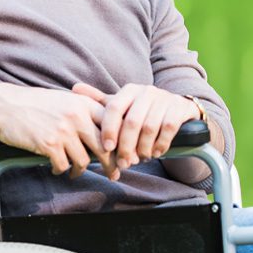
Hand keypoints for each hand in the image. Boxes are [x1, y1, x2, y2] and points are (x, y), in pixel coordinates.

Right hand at [0, 84, 118, 179]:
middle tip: (114, 174)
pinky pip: (63, 166)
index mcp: (84, 104)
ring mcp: (63, 131)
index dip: (122, 143)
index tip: (124, 155)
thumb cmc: (36, 104)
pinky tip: (57, 170)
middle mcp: (77, 117)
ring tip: (75, 172)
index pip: (113, 126)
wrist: (6, 106)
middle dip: (111, 165)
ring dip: (80, 170)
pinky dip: (61, 171)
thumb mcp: (65, 99)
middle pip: (104, 147)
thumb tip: (107, 131)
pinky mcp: (49, 144)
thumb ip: (85, 111)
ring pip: (84, 161)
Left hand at [72, 82, 200, 170]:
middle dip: (126, 146)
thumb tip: (74, 89)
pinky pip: (167, 129)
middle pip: (132, 122)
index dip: (109, 129)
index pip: (114, 108)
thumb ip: (100, 101)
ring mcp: (164, 99)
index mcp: (129, 90)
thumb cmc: (142, 110)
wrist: (177, 108)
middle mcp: (146, 91)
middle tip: (123, 164)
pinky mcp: (178, 108)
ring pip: (150, 128)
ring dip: (143, 148)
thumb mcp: (123, 106)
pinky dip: (160, 145)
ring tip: (139, 160)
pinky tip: (155, 153)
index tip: (107, 148)